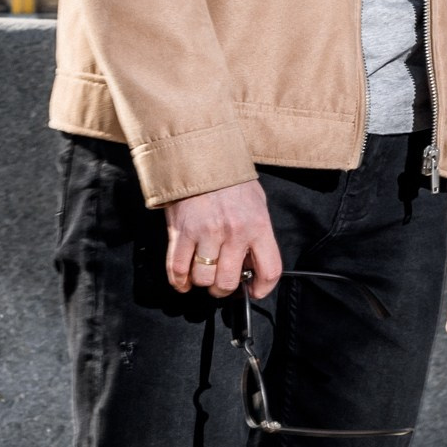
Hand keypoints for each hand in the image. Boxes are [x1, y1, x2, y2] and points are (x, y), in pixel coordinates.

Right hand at [164, 180, 281, 298]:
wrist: (202, 155)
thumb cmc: (230, 180)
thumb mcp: (256, 202)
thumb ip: (257, 233)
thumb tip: (250, 264)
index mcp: (258, 225)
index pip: (269, 270)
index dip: (261, 289)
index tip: (253, 290)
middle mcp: (234, 232)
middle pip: (228, 282)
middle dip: (224, 290)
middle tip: (221, 284)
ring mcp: (206, 233)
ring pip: (203, 278)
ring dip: (202, 283)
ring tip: (202, 276)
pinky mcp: (181, 231)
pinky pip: (177, 269)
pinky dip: (179, 282)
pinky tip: (183, 282)